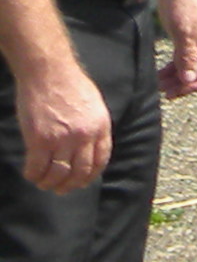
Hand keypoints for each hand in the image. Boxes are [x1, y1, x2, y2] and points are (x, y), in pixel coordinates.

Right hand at [11, 58, 110, 192]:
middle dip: (70, 185)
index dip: (90, 176)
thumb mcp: (94, 106)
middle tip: (60, 189)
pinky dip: (34, 175)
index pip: (100, 161)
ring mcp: (62, 139)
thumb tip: (88, 147)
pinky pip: (37, 167)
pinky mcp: (40, 139)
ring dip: (50, 183)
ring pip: (58, 174)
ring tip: (43, 183)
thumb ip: (93, 127)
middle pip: (80, 171)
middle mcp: (85, 136)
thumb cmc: (70, 84)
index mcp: (101, 127)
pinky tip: (31, 174)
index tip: (81, 182)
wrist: (49, 71)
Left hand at [157, 0, 196, 100]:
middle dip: (185, 84)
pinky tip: (161, 73)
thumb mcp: (184, 34)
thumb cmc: (184, 4)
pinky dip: (173, 68)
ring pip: (191, 66)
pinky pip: (183, 58)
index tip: (177, 91)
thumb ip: (188, 57)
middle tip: (165, 92)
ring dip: (177, 77)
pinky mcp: (187, 36)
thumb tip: (190, 80)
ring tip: (159, 86)